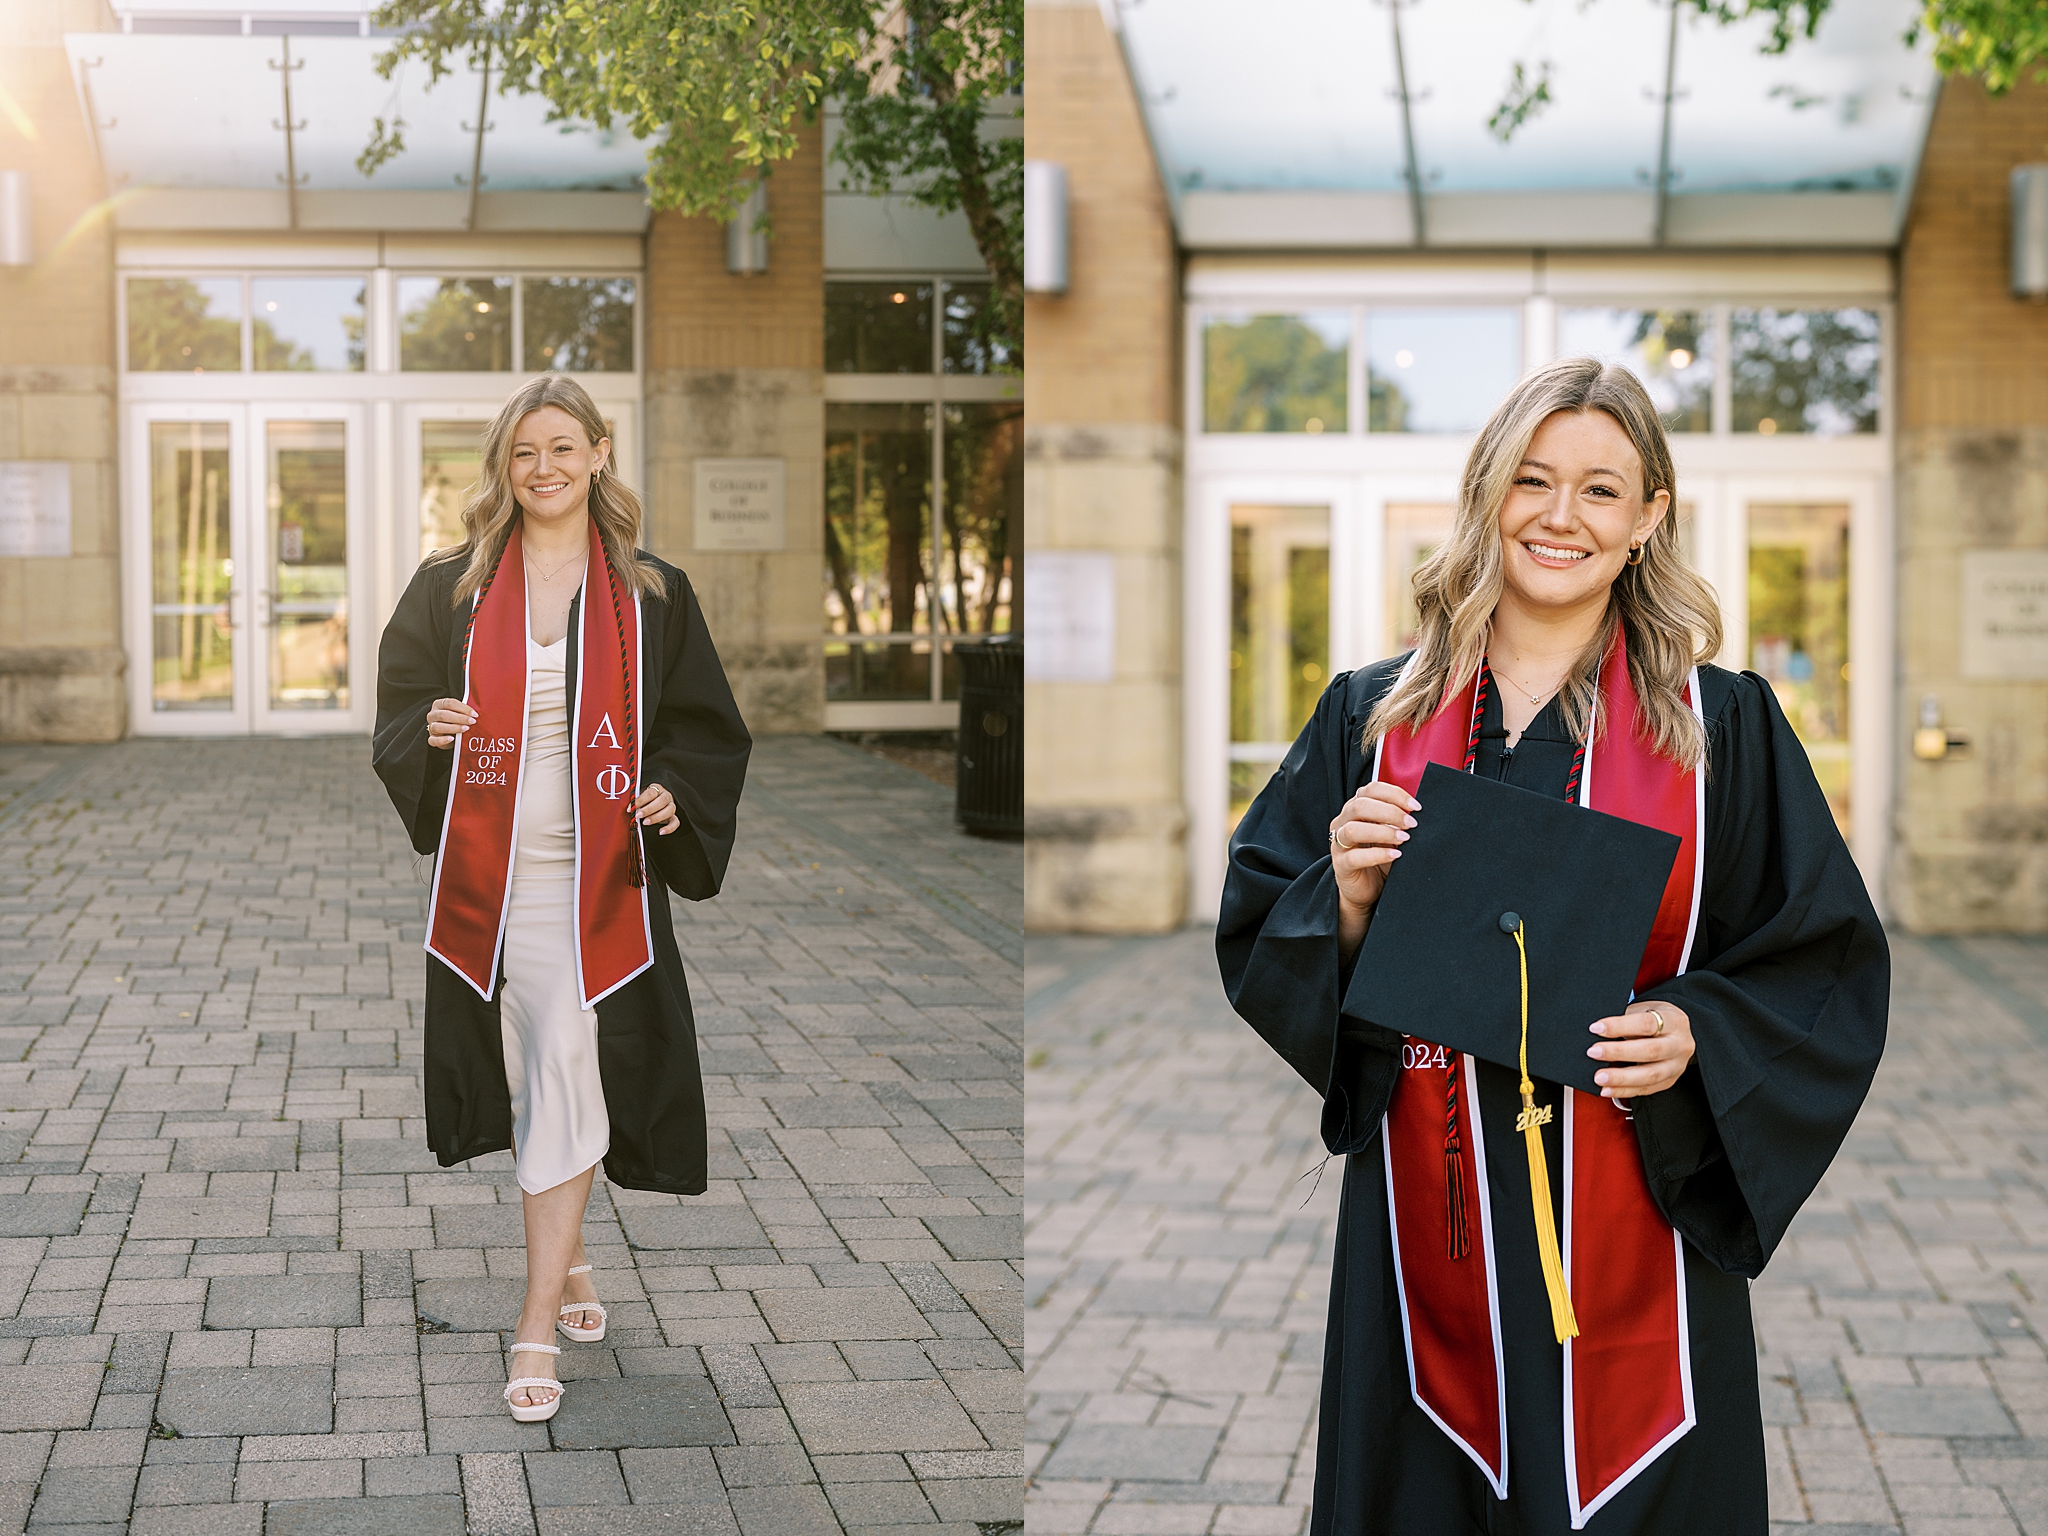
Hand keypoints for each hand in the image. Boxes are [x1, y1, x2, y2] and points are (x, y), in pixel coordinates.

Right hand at [426, 698, 475, 749]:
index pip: (449, 703)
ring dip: (453, 728)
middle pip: (443, 715)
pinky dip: (442, 740)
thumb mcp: (459, 712)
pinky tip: (451, 739)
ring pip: (437, 727)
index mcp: (439, 704)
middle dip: (460, 718)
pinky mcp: (431, 739)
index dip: (463, 708)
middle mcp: (433, 715)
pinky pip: (433, 740)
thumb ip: (464, 711)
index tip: (475, 714)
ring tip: (466, 729)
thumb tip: (476, 714)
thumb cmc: (455, 719)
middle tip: (472, 721)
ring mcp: (431, 727)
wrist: (447, 731)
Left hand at [633, 782, 679, 835]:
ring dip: (657, 817)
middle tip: (638, 815)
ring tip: (645, 822)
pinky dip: (669, 828)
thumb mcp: (639, 797)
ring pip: (670, 810)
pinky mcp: (673, 817)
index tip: (630, 807)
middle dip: (648, 809)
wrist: (654, 801)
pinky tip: (661, 832)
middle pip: (662, 801)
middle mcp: (666, 796)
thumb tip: (627, 808)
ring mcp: (671, 806)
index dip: (640, 800)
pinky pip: (675, 822)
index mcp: (657, 789)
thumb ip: (635, 802)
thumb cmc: (645, 800)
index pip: (650, 793)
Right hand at [1330, 781, 1416, 960]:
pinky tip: (1395, 855)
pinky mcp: (1340, 865)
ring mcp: (1338, 844)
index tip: (1416, 806)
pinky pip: (1354, 857)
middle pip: (1360, 806)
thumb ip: (1399, 822)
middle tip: (1412, 824)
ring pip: (1353, 829)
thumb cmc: (1380, 857)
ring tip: (1404, 839)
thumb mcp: (1392, 835)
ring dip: (1382, 832)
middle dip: (1390, 812)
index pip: (1370, 790)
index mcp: (1355, 809)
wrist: (1367, 889)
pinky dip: (1377, 854)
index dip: (1394, 794)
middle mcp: (1343, 822)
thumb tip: (1420, 814)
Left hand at [1587, 1000, 1694, 1099]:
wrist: (1677, 1033)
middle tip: (1593, 1053)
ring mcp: (1676, 1066)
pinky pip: (1646, 1089)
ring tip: (1599, 1077)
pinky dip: (1624, 1091)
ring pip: (1650, 1075)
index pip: (1646, 1023)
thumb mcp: (1644, 1010)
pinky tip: (1607, 1089)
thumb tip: (1596, 1030)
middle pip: (1650, 1051)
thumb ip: (1625, 1019)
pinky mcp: (1669, 1082)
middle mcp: (1679, 1045)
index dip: (1619, 1026)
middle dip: (1618, 1052)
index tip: (1596, 1028)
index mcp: (1673, 1021)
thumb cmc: (1655, 1019)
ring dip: (1621, 1078)